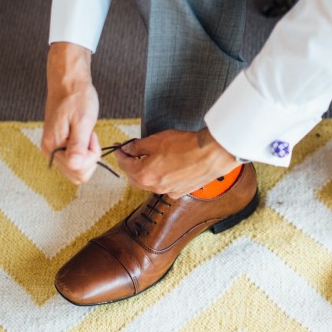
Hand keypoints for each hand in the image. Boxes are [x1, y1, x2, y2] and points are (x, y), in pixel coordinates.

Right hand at [41, 42, 100, 183]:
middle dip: (89, 158)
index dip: (90, 156)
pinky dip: (83, 151)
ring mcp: (53, 149)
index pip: (78, 170)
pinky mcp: (58, 145)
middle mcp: (50, 151)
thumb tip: (76, 165)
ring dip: (87, 155)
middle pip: (77, 174)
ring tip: (85, 134)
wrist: (67, 82)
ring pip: (76, 169)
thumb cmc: (76, 97)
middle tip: (89, 136)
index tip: (90, 136)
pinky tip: (82, 135)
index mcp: (53, 146)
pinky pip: (74, 159)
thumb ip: (79, 146)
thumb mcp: (83, 121)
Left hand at [115, 128, 237, 198]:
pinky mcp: (180, 192)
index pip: (124, 164)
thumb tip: (128, 149)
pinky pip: (164, 186)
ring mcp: (168, 191)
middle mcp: (154, 187)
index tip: (119, 147)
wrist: (212, 154)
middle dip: (130, 165)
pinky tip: (167, 167)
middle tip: (132, 152)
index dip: (120, 154)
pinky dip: (160, 178)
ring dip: (145, 172)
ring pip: (149, 184)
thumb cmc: (187, 146)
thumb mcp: (156, 140)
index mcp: (144, 174)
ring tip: (150, 158)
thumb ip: (138, 146)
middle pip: (134, 177)